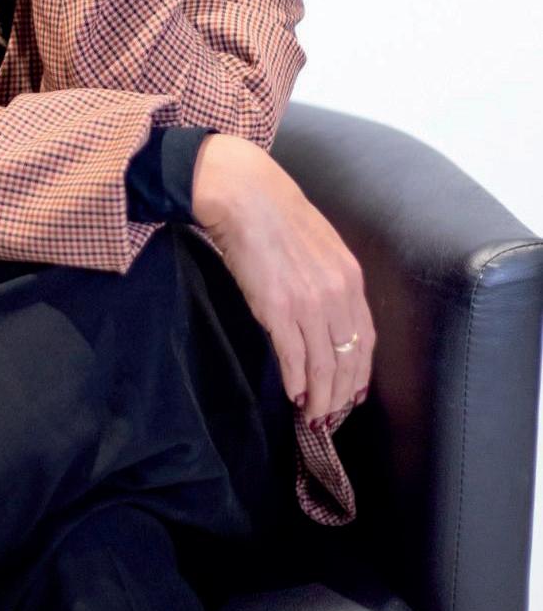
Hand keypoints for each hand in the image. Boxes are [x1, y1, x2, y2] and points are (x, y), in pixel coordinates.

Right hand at [191, 133, 375, 425]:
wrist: (245, 195)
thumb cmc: (276, 214)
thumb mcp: (320, 245)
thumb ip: (330, 278)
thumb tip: (328, 312)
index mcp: (350, 278)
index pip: (365, 340)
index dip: (359, 373)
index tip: (351, 393)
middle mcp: (336, 294)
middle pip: (348, 360)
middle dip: (341, 394)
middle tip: (330, 415)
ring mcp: (308, 303)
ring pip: (323, 366)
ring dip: (319, 397)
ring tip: (311, 415)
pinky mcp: (278, 308)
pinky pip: (293, 358)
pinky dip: (295, 382)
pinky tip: (293, 395)